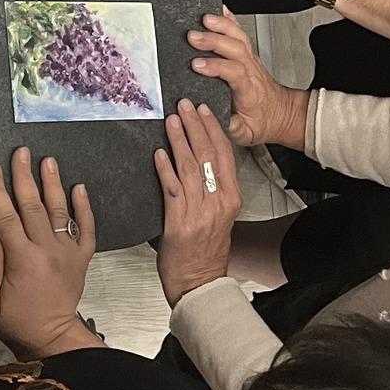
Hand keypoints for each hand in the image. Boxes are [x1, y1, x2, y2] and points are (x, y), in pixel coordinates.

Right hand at [0, 147, 98, 358]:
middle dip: (24, 176)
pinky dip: (84, 207)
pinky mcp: (81, 258)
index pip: (6, 217)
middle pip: (33, 206)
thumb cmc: (16, 321)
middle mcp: (47, 251)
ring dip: (53, 183)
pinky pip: (86, 228)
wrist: (52, 338)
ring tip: (48, 161)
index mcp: (22, 260)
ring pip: (60, 211)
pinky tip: (79, 188)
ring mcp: (67, 253)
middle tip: (20, 154)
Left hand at [154, 99, 241, 306]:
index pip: (224, 156)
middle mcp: (218, 203)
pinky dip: (164, 168)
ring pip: (189, 167)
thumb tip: (192, 163)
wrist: (200, 284)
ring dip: (179, 140)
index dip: (213, 130)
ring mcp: (199, 212)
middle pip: (207, 155)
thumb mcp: (218, 218)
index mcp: (230, 199)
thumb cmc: (206, 253)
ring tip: (171, 120)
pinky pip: (171, 188)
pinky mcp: (179, 222)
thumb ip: (211, 192)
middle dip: (195, 126)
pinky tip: (159, 153)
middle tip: (185, 105)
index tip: (204, 111)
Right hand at [186, 7, 309, 148]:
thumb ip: (229, 127)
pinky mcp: (248, 54)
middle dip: (213, 40)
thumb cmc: (261, 121)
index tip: (196, 65)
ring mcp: (251, 60)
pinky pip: (241, 33)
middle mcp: (251, 71)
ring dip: (222, 26)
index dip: (215, 67)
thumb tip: (210, 119)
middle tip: (192, 36)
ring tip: (204, 19)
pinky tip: (220, 11)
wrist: (280, 113)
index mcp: (249, 91)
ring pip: (239, 38)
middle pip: (235, 49)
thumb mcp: (245, 134)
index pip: (233, 72)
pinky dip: (230, 20)